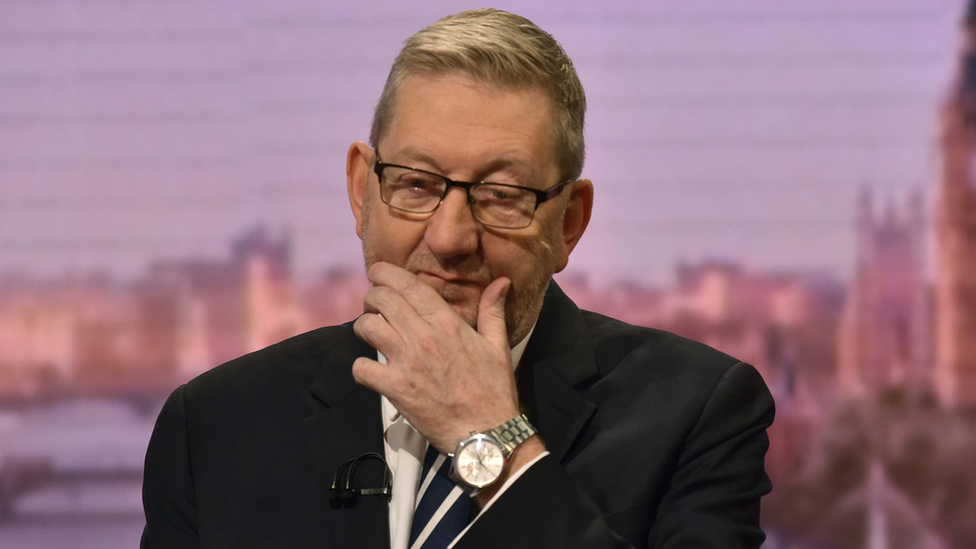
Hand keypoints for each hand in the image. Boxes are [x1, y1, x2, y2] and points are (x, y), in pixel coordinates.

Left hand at [351, 261, 520, 453]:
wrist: (486, 431)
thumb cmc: (493, 389)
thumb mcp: (498, 345)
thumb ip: (493, 310)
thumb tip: (501, 282)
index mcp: (446, 322)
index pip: (408, 285)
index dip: (386, 272)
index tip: (377, 271)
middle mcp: (422, 336)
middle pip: (382, 299)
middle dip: (372, 295)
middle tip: (374, 303)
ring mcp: (406, 362)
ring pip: (366, 327)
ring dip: (364, 326)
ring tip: (372, 332)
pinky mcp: (394, 388)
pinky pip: (361, 368)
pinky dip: (361, 367)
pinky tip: (371, 369)